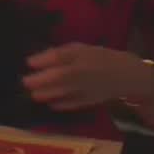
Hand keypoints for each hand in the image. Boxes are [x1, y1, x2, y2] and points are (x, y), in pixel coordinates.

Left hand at [23, 44, 153, 110]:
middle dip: (39, 80)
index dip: (43, 59)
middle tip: (25, 82)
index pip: (60, 55)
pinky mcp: (89, 101)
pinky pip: (71, 104)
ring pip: (62, 91)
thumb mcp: (82, 49)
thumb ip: (62, 53)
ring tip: (34, 94)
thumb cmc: (101, 58)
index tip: (28, 62)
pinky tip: (50, 102)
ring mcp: (87, 87)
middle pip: (59, 76)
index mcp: (83, 54)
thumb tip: (37, 60)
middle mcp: (84, 70)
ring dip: (45, 94)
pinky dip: (58, 104)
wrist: (128, 76)